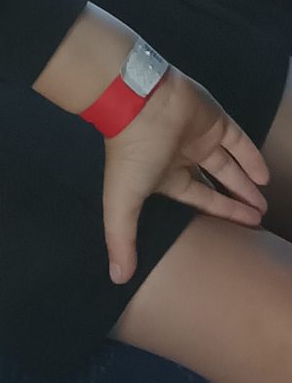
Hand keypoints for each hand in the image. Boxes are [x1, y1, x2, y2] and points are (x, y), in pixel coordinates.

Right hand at [34, 5, 267, 285]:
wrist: (137, 104)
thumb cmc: (132, 154)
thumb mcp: (123, 202)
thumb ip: (122, 239)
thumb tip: (117, 278)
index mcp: (164, 175)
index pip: (198, 197)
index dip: (220, 211)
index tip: (243, 225)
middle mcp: (183, 156)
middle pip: (217, 181)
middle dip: (236, 198)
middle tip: (259, 216)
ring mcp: (200, 136)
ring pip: (230, 162)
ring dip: (247, 181)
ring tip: (264, 201)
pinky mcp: (216, 119)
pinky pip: (238, 141)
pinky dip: (251, 157)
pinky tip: (264, 176)